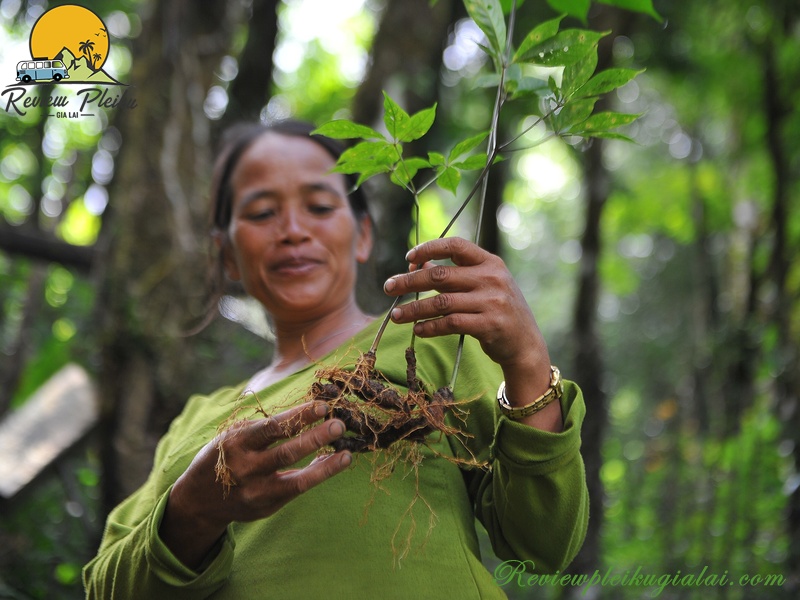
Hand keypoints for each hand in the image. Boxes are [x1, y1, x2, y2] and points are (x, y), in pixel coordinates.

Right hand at [160, 401, 349, 568]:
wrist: (199, 500)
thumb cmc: (225, 455)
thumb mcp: (234, 436)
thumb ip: (264, 428)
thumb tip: (308, 416)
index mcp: (236, 443)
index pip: (271, 428)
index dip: (298, 417)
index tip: (322, 406)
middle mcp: (245, 469)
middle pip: (286, 453)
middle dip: (315, 438)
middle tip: (339, 425)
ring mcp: (257, 492)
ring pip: (296, 480)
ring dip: (325, 466)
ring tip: (347, 454)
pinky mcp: (267, 507)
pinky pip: (297, 490)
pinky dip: (317, 476)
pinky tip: (334, 463)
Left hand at [383, 237, 561, 431]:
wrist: (525, 343)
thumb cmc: (498, 310)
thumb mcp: (484, 285)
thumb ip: (455, 274)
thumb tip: (418, 264)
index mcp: (490, 262)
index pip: (455, 245)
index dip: (429, 248)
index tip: (408, 258)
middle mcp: (492, 278)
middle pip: (440, 275)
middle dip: (409, 281)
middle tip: (388, 287)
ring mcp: (492, 302)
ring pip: (441, 302)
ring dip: (413, 309)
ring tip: (396, 315)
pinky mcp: (488, 325)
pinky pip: (450, 323)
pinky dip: (430, 326)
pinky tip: (418, 330)